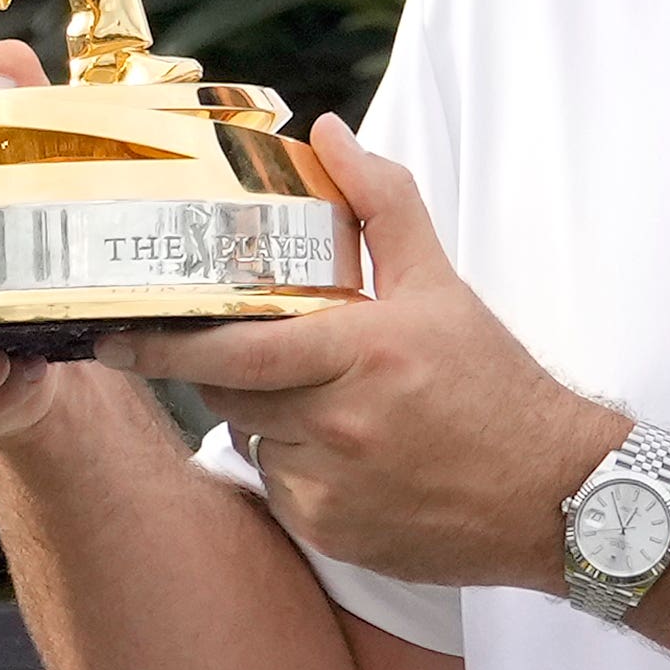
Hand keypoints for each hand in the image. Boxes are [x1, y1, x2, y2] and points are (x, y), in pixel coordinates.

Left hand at [107, 121, 621, 588]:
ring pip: (252, 440)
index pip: (234, 350)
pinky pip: (279, 489)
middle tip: (236, 347)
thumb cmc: (496, 386)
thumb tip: (329, 134)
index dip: (164, 342)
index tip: (115, 331)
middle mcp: (341, 425)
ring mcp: (333, 488)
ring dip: (265, 416)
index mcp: (364, 352)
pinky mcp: (332, 535)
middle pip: (228, 393)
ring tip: (323, 401)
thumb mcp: (441, 285)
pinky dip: (293, 465)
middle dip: (223, 368)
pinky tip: (346, 453)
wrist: (554, 496)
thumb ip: (382, 204)